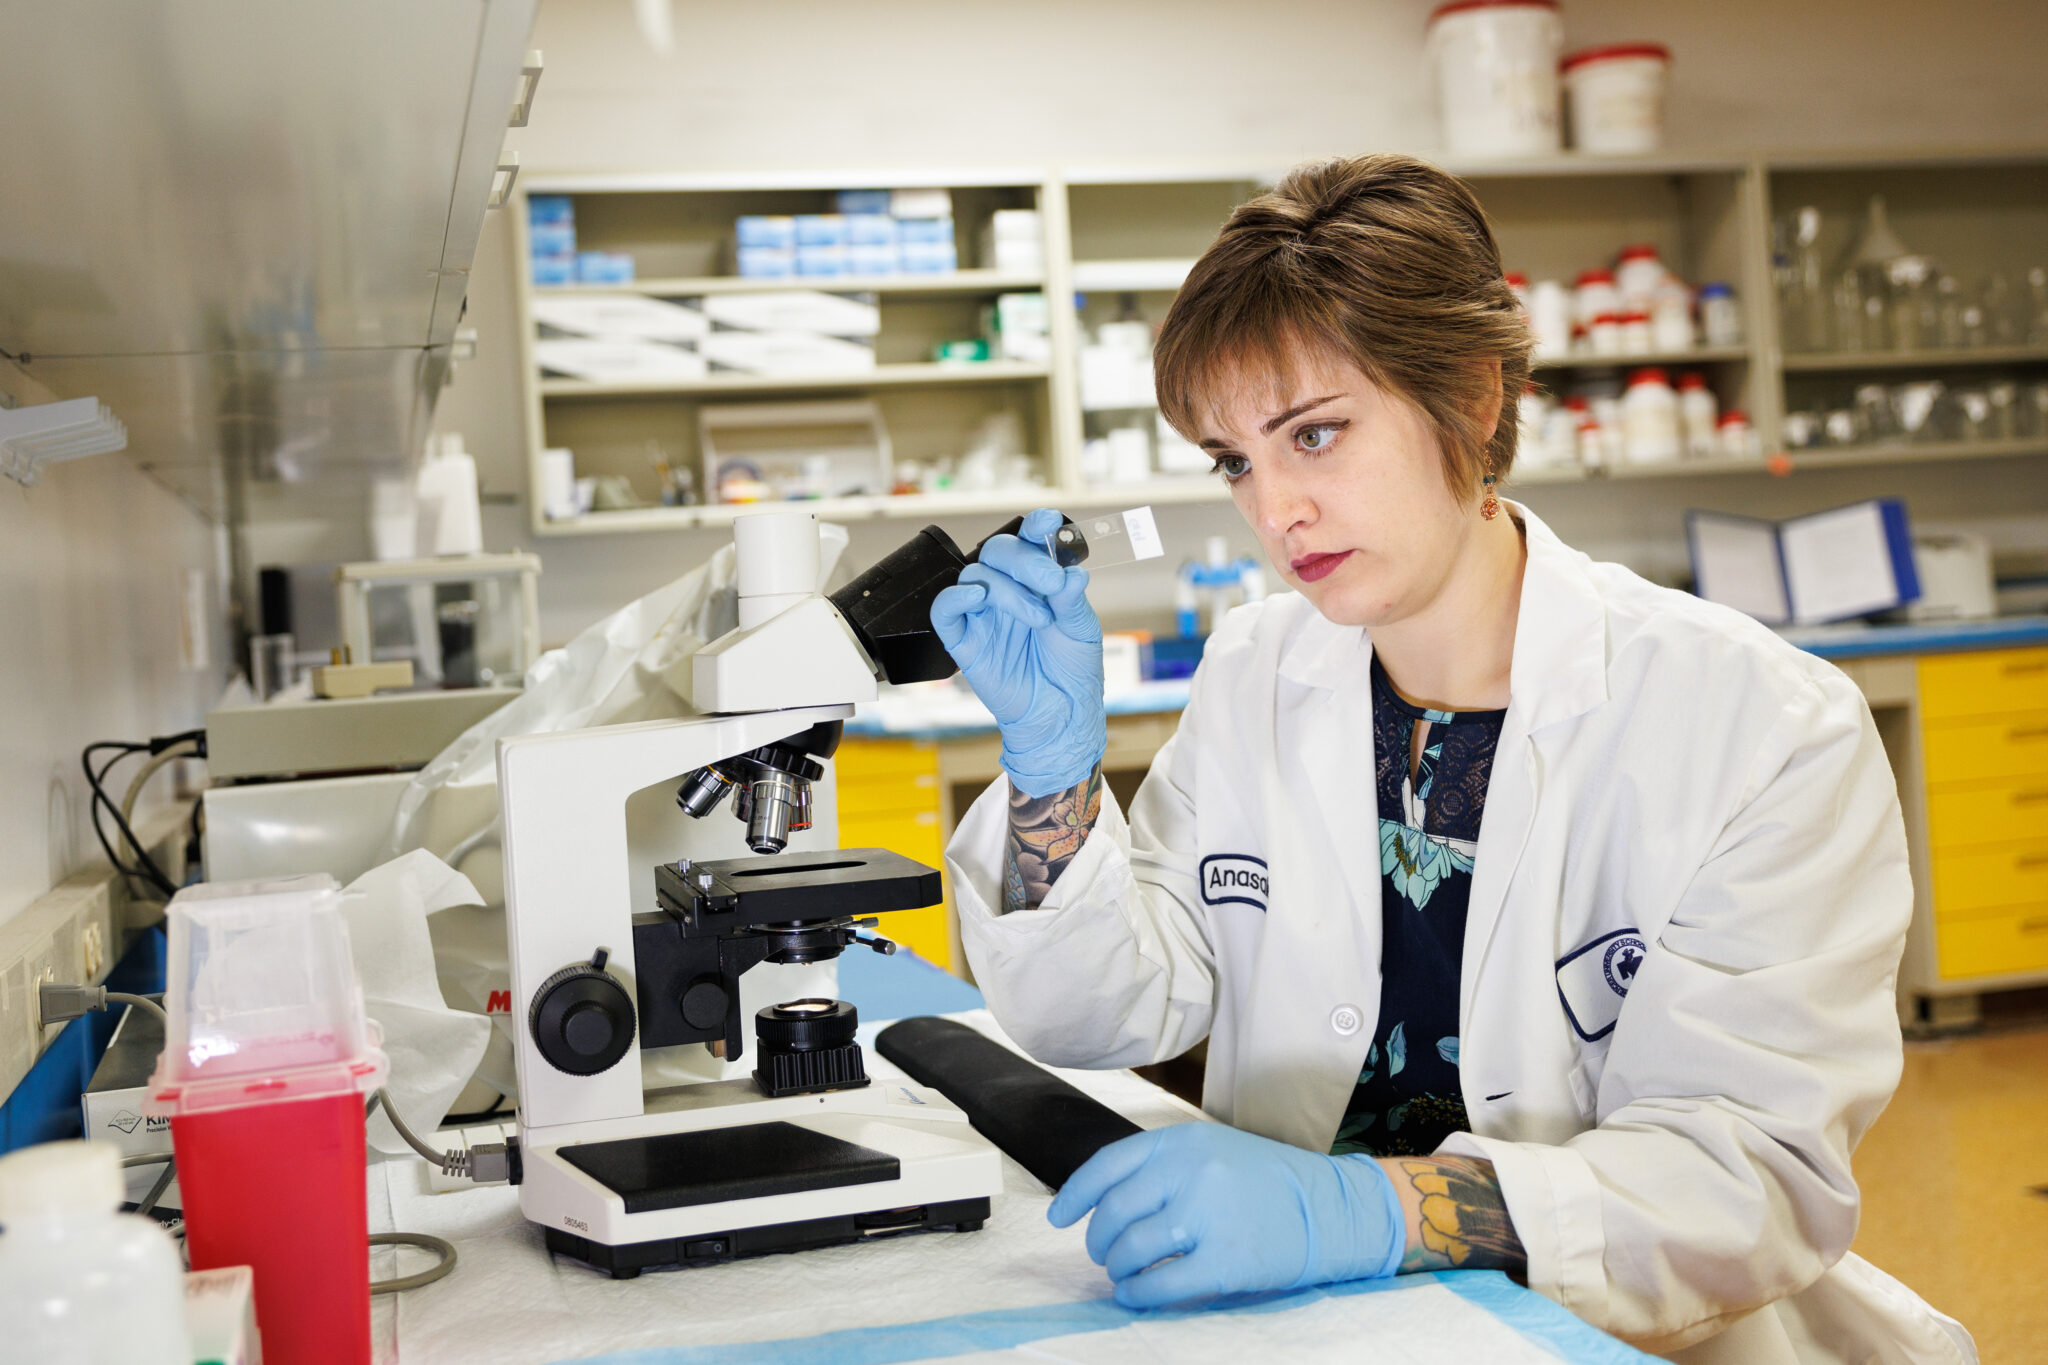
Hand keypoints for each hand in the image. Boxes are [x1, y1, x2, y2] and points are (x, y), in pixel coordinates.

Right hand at [930, 508, 1105, 796]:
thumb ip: (1071, 598)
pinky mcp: (963, 638)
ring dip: (1008, 590)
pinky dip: (956, 597)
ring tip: (1039, 618)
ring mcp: (984, 613)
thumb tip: (1072, 571)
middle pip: (998, 551)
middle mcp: (1008, 591)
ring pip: (976, 574)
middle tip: (1050, 583)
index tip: (1049, 523)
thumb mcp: (1081, 629)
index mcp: (1037, 581)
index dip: (1036, 527)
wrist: (1060, 715)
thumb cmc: (1072, 670)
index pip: (1030, 541)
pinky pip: (944, 608)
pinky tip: (979, 598)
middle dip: (1025, 560)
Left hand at [1047, 1122, 1405, 1309]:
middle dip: (1099, 1239)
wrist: (1330, 1207)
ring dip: (1117, 1267)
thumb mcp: (1212, 1151)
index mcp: (1182, 1141)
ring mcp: (1207, 1216)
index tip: (1059, 1216)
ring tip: (1123, 1273)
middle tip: (1103, 1253)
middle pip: (1114, 1211)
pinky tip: (1135, 1295)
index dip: (1075, 1194)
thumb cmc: (1267, 1182)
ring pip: (1131, 1248)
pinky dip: (1138, 1293)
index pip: (1108, 1165)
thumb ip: (1163, 1168)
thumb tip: (1103, 1203)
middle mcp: (1190, 1172)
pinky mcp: (1225, 1260)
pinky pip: (1161, 1283)